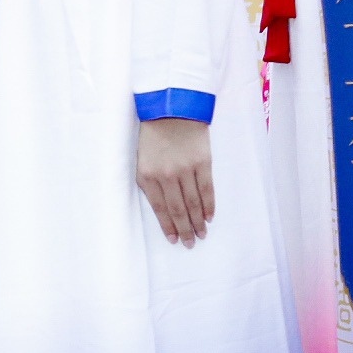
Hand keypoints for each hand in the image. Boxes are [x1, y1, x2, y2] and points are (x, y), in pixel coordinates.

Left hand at [136, 117, 214, 245]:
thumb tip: (163, 208)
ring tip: (201, 234)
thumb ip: (150, 182)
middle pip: (178, 209)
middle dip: (184, 229)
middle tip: (190, 243)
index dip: (168, 226)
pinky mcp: (202, 162)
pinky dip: (209, 205)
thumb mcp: (143, 159)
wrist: (172, 108)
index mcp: (148, 175)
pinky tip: (209, 217)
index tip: (174, 240)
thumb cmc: (154, 135)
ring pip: (193, 202)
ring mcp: (185, 169)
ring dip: (198, 221)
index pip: (160, 208)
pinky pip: (207, 189)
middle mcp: (166, 175)